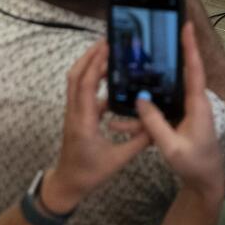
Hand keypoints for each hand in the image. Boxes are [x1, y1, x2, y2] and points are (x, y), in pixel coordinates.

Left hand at [35, 41, 148, 213]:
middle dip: (89, 55)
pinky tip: (109, 78)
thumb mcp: (119, 159)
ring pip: (75, 81)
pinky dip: (92, 78)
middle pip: (75, 75)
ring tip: (107, 52)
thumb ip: (139, 141)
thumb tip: (157, 124)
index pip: (86, 85)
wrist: (68, 183)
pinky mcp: (76, 115)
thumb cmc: (90, 173)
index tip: (107, 47)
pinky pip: (81, 90)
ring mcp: (73, 112)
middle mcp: (75, 112)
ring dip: (89, 64)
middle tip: (107, 41)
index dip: (95, 64)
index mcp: (84, 121)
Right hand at [136, 22, 224, 203]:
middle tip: (149, 38)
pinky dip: (140, 114)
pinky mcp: (177, 119)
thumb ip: (155, 124)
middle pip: (177, 73)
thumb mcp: (172, 147)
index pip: (194, 69)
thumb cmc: (195, 164)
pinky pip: (157, 110)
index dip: (190, 46)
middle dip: (163, 56)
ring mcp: (185, 110)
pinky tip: (119, 119)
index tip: (186, 25)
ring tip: (122, 78)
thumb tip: (139, 100)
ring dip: (142, 92)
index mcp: (197, 105)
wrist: (205, 182)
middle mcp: (193, 102)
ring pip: (161, 94)